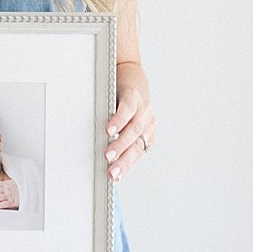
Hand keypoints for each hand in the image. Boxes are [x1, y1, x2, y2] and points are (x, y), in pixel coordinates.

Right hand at [104, 63, 154, 182]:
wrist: (130, 73)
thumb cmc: (125, 102)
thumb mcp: (126, 123)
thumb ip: (120, 140)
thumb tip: (104, 160)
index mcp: (146, 132)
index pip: (138, 152)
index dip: (127, 166)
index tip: (114, 178)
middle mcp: (148, 121)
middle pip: (137, 145)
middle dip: (124, 160)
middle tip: (112, 172)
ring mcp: (143, 108)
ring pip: (134, 129)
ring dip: (121, 144)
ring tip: (109, 154)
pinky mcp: (134, 94)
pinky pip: (128, 109)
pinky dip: (119, 121)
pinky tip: (110, 129)